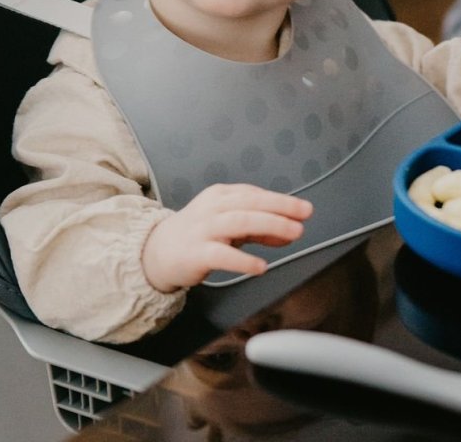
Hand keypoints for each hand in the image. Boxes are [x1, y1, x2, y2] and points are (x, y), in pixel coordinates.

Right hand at [142, 183, 312, 292]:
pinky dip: (243, 260)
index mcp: (221, 196)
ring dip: (269, 226)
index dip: (281, 201)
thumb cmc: (200, 235)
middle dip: (280, 208)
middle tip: (304, 216)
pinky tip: (261, 266)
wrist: (156, 253)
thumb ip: (260, 228)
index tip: (304, 210)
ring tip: (293, 233)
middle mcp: (212, 208)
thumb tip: (292, 231)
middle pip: (250, 204)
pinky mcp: (194, 254)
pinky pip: (220, 255)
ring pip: (239, 222)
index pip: (254, 194)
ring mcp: (202, 230)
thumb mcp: (230, 226)